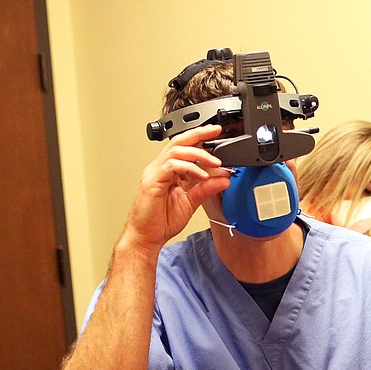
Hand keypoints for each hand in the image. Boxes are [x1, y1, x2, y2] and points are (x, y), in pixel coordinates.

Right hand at [121, 125, 231, 253]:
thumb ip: (206, 189)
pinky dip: (190, 168)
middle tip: (216, 132)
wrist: (147, 237)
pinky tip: (202, 175)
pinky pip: (172, 166)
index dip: (200, 137)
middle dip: (199, 134)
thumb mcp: (192, 201)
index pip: (184, 147)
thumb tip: (224, 179)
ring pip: (176, 151)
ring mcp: (154, 173)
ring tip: (215, 162)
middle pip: (179, 141)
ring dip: (199, 154)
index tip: (217, 133)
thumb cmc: (162, 221)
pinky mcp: (152, 182)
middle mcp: (160, 168)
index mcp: (168, 170)